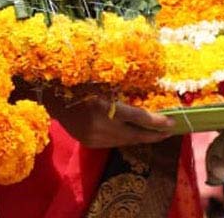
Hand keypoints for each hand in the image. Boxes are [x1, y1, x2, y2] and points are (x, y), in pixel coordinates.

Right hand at [45, 93, 173, 148]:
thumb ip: (122, 92)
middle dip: (154, 135)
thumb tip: (147, 98)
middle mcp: (101, 126)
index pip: (139, 118)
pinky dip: (125, 138)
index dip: (157, 122)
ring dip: (141, 137)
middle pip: (135, 135)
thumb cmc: (79, 81)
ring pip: (125, 141)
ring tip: (155, 134)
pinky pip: (113, 142)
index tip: (173, 123)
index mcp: (105, 107)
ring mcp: (95, 137)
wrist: (50, 95)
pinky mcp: (90, 143)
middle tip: (170, 132)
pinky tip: (134, 134)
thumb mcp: (103, 81)